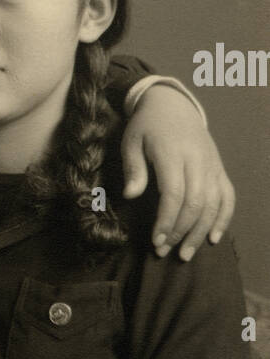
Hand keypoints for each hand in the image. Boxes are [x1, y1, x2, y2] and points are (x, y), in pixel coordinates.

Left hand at [121, 86, 234, 259]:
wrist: (173, 105)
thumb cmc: (147, 126)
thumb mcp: (131, 141)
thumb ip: (133, 168)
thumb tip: (130, 196)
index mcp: (173, 153)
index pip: (174, 194)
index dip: (166, 220)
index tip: (155, 241)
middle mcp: (198, 161)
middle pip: (195, 203)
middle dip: (180, 232)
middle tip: (163, 252)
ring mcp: (212, 166)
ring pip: (213, 204)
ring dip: (200, 232)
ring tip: (185, 254)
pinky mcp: (220, 169)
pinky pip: (228, 197)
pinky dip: (223, 219)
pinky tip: (213, 238)